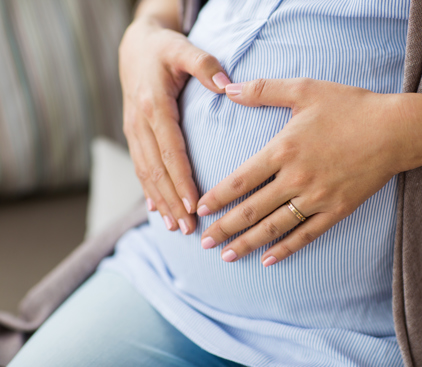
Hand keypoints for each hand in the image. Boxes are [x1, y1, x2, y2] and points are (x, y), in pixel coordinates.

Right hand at [119, 16, 230, 233]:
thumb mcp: (183, 48)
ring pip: (146, 174)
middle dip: (172, 202)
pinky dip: (149, 191)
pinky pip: (140, 168)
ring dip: (160, 202)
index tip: (195, 205)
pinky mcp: (134, 135)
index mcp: (154, 106)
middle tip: (189, 228)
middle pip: (156, 170)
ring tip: (176, 227)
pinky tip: (157, 211)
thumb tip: (227, 86)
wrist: (134, 48)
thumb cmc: (164, 49)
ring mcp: (133, 131)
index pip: (170, 151)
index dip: (181, 180)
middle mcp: (139, 123)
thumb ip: (205, 65)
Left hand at [196, 78, 413, 265]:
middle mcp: (296, 178)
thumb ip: (262, 90)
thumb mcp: (304, 89)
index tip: (200, 209)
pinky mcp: (337, 210)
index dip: (217, 197)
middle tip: (204, 242)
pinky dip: (286, 248)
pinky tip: (269, 259)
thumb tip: (226, 88)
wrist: (395, 130)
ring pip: (274, 227)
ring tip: (227, 256)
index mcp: (283, 150)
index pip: (240, 180)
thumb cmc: (350, 107)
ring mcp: (317, 198)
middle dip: (224, 228)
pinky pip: (306, 234)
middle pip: (251, 210)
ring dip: (248, 243)